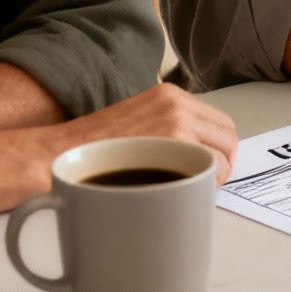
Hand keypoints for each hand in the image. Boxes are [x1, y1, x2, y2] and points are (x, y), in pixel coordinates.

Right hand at [63, 83, 238, 184]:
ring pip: (223, 157)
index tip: (214, 163)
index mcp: (171, 95)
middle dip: (226, 163)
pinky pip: (208, 173)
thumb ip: (169, 126)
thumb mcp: (138, 118)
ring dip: (217, 178)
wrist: (61, 153)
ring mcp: (178, 127)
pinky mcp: (173, 150)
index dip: (221, 147)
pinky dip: (204, 187)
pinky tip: (185, 196)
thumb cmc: (94, 145)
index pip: (219, 121)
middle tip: (210, 182)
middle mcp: (179, 106)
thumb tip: (196, 148)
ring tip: (194, 192)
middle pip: (229, 137)